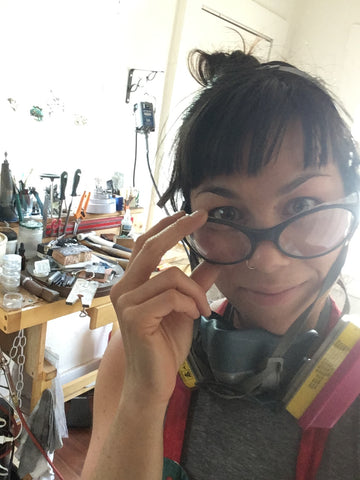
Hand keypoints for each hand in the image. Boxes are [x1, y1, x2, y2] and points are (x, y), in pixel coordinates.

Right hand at [110, 210, 219, 404]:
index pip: (146, 245)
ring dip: (195, 291)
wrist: (153, 381)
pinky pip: (171, 296)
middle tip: (201, 216)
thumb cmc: (165, 344)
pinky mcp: (134, 316)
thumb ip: (195, 283)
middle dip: (178, 229)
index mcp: (132, 282)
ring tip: (201, 308)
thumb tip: (214, 261)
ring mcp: (126, 301)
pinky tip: (193, 316)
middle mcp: (123, 287)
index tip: (188, 213)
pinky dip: (190, 304)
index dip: (166, 227)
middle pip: (151, 247)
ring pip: (171, 275)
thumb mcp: (186, 307)